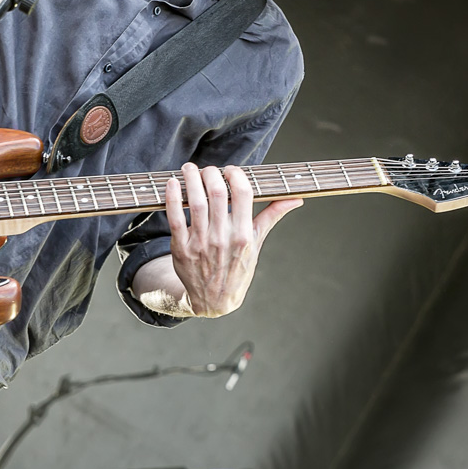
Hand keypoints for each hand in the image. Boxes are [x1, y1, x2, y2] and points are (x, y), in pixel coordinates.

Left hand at [166, 163, 301, 316]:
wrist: (214, 300)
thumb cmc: (237, 268)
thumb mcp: (256, 243)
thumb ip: (272, 216)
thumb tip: (295, 199)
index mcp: (244, 235)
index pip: (243, 194)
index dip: (236, 175)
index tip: (231, 170)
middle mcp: (223, 238)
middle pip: (217, 193)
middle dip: (211, 173)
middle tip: (208, 169)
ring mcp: (201, 243)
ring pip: (195, 202)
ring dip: (191, 179)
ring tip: (190, 168)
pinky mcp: (181, 248)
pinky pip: (175, 218)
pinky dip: (172, 198)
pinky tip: (172, 184)